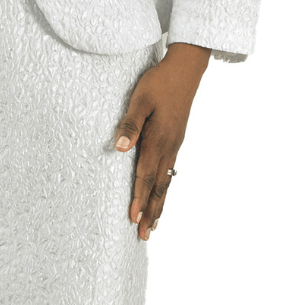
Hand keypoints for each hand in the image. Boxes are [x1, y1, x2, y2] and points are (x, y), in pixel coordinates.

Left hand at [114, 42, 210, 239]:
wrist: (186, 69)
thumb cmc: (159, 82)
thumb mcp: (139, 99)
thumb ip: (129, 125)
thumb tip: (119, 149)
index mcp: (158, 140)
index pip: (145, 176)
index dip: (139, 198)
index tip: (133, 218)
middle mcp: (169, 147)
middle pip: (159, 187)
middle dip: (151, 211)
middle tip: (143, 235)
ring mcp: (175, 145)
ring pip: (166, 182)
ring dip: (159, 204)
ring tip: (153, 224)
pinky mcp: (176, 140)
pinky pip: (170, 172)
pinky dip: (165, 188)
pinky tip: (162, 194)